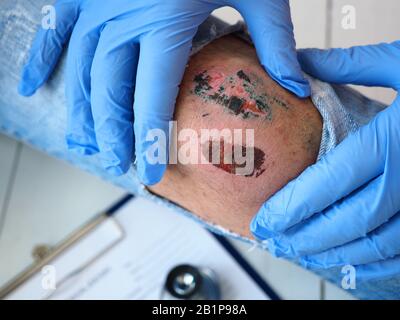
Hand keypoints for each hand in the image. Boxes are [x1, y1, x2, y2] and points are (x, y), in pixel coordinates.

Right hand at [18, 0, 309, 183]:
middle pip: (111, 91)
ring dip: (84, 111)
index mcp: (166, 19)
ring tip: (90, 144)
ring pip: (82, 69)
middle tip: (119, 163)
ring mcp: (97, 2)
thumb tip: (298, 88)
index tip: (150, 173)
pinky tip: (32, 87)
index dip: (149, 138)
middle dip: (114, 132)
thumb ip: (276, 42)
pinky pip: (54, 28)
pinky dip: (42, 58)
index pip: (153, 96)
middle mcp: (123, 15)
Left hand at [251, 41, 399, 280]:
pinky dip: (371, 264)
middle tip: (272, 241)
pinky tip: (343, 260)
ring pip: (375, 245)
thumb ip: (351, 66)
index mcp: (395, 139)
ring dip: (331, 254)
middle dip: (304, 237)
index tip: (264, 218)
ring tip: (298, 252)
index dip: (292, 206)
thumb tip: (302, 65)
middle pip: (348, 221)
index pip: (331, 181)